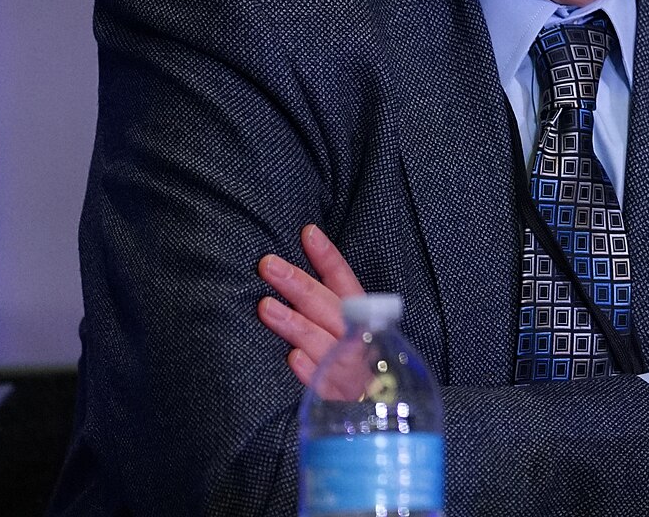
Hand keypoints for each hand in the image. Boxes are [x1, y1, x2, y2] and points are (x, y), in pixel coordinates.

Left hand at [257, 225, 364, 385]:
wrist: (382, 415)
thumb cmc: (360, 365)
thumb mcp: (355, 333)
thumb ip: (329, 309)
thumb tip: (293, 279)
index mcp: (363, 317)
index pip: (344, 281)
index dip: (327, 257)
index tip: (307, 232)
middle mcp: (357, 339)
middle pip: (328, 307)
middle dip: (298, 284)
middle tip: (268, 265)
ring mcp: (348, 369)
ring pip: (321, 342)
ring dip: (296, 323)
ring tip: (265, 307)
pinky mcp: (337, 398)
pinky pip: (323, 382)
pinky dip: (310, 370)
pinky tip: (293, 358)